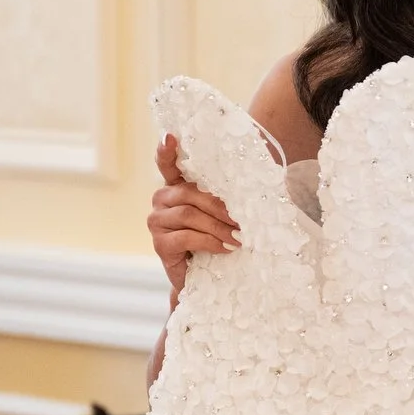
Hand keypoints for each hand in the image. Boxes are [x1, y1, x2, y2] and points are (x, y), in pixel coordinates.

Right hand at [147, 135, 238, 301]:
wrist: (203, 278)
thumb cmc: (215, 240)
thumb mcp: (221, 216)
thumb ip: (226, 198)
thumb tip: (257, 185)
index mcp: (176, 187)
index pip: (167, 164)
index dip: (167, 151)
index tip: (171, 136)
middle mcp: (161, 200)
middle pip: (190, 193)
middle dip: (220, 207)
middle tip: (243, 222)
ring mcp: (156, 221)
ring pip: (190, 215)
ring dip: (219, 227)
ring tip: (239, 238)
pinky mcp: (159, 244)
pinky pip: (186, 237)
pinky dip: (210, 242)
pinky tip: (225, 249)